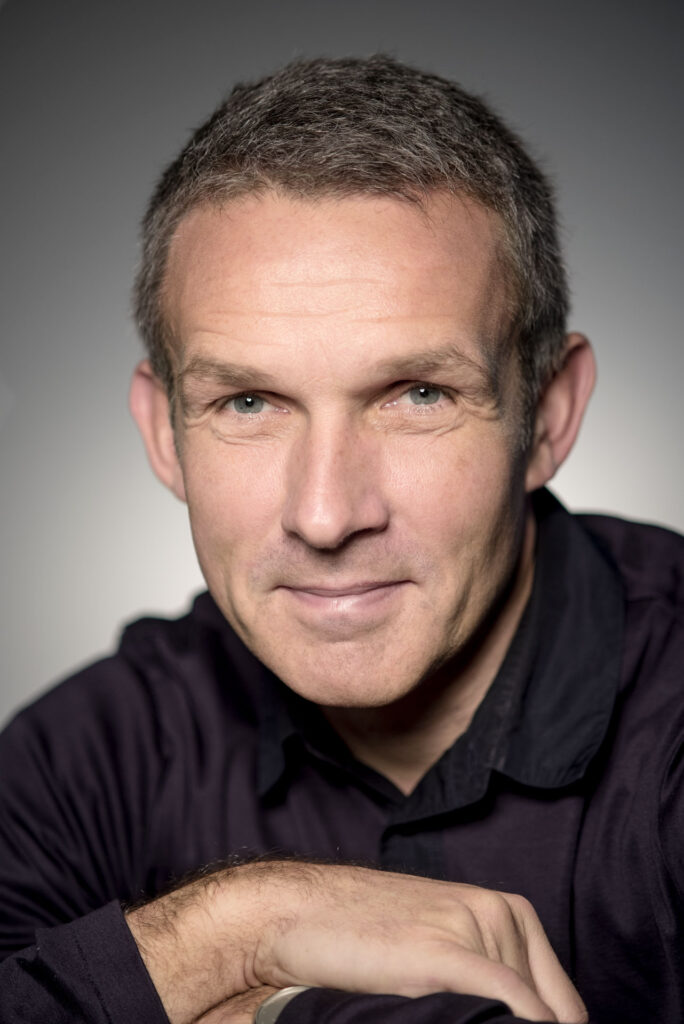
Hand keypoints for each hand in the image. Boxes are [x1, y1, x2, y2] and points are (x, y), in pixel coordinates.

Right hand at [128, 860, 586, 1023]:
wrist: (299, 913)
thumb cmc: (367, 940)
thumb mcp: (444, 950)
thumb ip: (491, 986)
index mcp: (512, 913)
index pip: (563, 1010)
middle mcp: (503, 916)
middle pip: (545, 1014)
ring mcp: (477, 929)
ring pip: (525, 1015)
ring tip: (441, 1019)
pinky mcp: (447, 951)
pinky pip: (512, 1006)